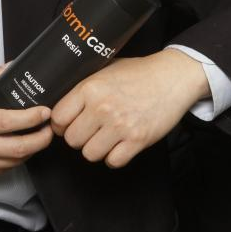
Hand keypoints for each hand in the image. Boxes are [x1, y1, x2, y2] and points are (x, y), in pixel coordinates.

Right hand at [0, 67, 52, 179]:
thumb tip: (10, 67)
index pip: (9, 123)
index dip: (31, 118)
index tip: (45, 111)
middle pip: (17, 148)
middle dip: (40, 139)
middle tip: (50, 128)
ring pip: (13, 162)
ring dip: (31, 151)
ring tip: (39, 137)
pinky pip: (2, 170)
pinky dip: (16, 160)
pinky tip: (21, 148)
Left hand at [50, 50, 208, 168]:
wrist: (172, 77)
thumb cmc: (139, 72)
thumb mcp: (106, 69)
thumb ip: (84, 86)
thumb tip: (61, 103)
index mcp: (91, 88)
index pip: (58, 118)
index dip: (61, 123)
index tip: (68, 123)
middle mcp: (102, 107)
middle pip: (72, 139)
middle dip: (79, 136)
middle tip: (90, 129)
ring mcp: (120, 125)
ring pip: (89, 154)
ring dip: (96, 148)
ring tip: (106, 136)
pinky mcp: (137, 140)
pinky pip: (113, 161)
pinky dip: (115, 156)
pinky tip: (119, 144)